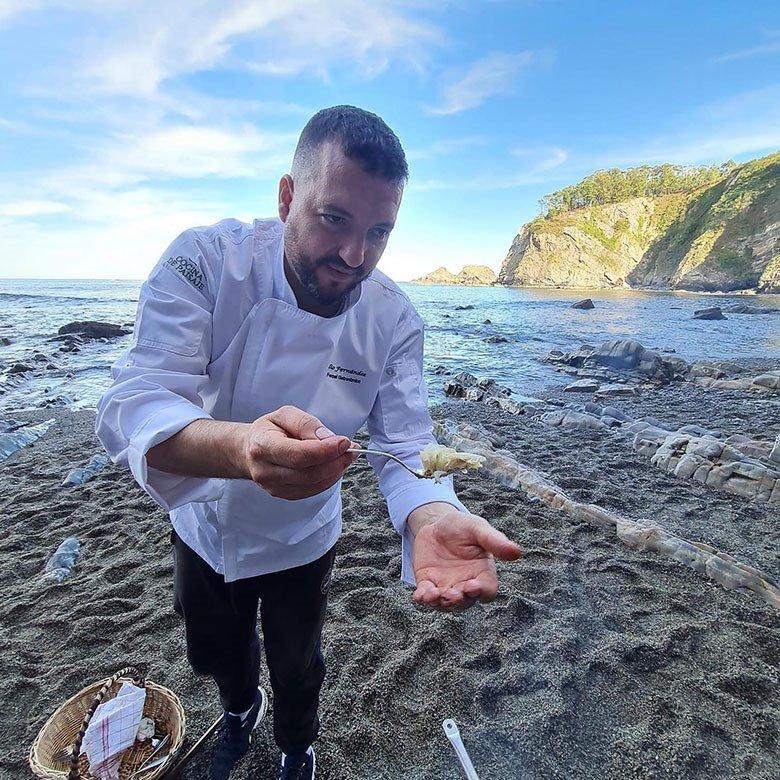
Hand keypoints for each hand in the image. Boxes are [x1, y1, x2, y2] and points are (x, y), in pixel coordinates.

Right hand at [242, 405, 357, 499]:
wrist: (249, 450)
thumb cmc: (269, 430)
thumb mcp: (284, 415)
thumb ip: (306, 424)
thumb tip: (328, 438)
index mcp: (262, 446)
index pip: (298, 454)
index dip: (325, 450)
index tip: (344, 442)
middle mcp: (265, 471)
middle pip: (309, 473)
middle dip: (336, 462)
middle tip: (351, 449)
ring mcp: (273, 487)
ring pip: (314, 484)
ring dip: (336, 471)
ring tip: (346, 455)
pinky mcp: (284, 495)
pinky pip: (313, 491)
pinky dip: (328, 479)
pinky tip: (334, 466)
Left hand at [410, 508, 521, 610]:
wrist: (436, 523)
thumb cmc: (463, 527)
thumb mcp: (477, 528)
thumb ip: (494, 541)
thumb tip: (517, 552)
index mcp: (482, 573)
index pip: (487, 590)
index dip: (482, 592)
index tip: (473, 585)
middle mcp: (466, 584)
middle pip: (465, 602)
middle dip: (458, 600)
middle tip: (452, 594)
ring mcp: (446, 586)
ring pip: (445, 604)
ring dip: (439, 603)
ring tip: (432, 595)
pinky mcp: (428, 584)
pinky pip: (426, 597)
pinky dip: (423, 598)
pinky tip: (420, 595)